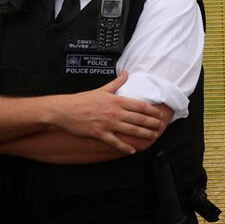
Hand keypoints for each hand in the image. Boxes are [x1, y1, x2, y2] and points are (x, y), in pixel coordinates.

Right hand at [47, 72, 166, 153]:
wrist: (64, 110)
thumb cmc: (82, 100)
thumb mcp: (102, 89)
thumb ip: (117, 82)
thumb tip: (126, 72)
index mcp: (116, 100)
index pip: (140, 105)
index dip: (152, 111)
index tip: (159, 114)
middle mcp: (114, 112)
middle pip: (139, 118)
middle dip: (152, 123)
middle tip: (160, 127)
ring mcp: (108, 124)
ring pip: (131, 130)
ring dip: (144, 134)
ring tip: (152, 136)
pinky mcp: (100, 134)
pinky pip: (115, 142)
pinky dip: (124, 147)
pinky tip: (132, 151)